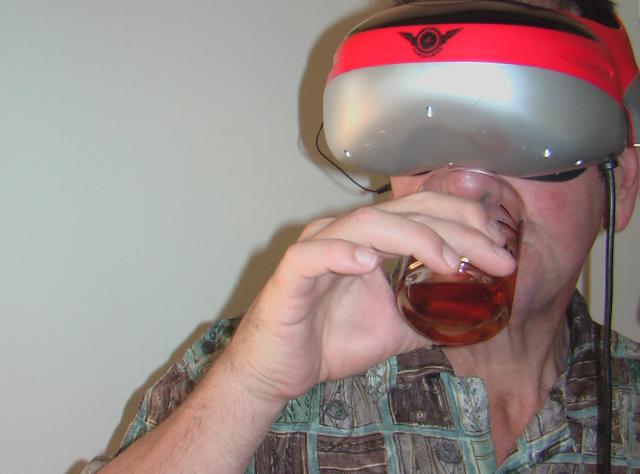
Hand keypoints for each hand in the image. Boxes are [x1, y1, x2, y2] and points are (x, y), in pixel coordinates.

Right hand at [221, 190, 515, 404]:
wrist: (281, 370)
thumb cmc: (331, 341)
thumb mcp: (396, 328)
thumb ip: (430, 313)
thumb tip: (474, 314)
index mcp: (371, 240)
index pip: (422, 212)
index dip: (464, 221)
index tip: (501, 249)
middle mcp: (346, 234)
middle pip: (405, 212)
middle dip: (456, 229)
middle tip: (496, 255)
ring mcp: (316, 248)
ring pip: (366, 224)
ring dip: (412, 237)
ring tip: (448, 261)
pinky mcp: (290, 274)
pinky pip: (312, 255)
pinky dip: (338, 254)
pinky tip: (368, 263)